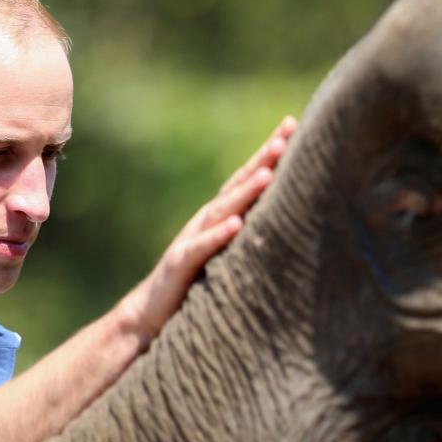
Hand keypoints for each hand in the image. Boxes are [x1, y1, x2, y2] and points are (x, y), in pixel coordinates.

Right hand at [118, 116, 298, 345]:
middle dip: (261, 160)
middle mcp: (205, 221)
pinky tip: (238, 224)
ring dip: (245, 192)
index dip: (268, 153)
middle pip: (236, 184)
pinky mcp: (180, 265)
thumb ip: (250, 238)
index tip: (292, 126)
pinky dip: (219, 235)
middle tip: (285, 136)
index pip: (246, 178)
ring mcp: (191, 240)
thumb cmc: (193, 286)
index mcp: (218, 217)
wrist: (149, 315)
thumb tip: (289, 223)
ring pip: (221, 211)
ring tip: (268, 174)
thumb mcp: (227, 257)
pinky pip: (201, 248)